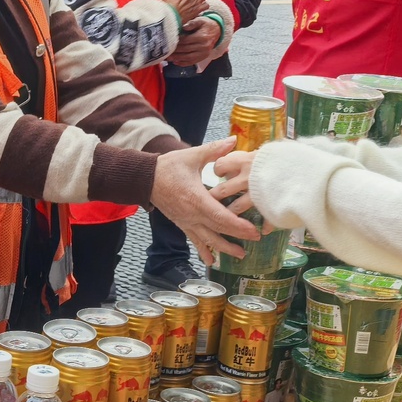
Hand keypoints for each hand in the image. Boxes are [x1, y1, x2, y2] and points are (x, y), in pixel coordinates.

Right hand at [150, 138, 258, 263]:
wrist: (145, 178)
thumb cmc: (168, 167)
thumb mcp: (192, 156)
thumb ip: (214, 150)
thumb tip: (233, 140)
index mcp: (196, 199)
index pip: (221, 217)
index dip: (238, 226)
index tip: (253, 231)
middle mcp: (192, 214)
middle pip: (218, 231)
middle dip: (238, 237)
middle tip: (256, 240)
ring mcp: (186, 221)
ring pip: (207, 239)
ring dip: (224, 248)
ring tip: (240, 255)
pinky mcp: (181, 223)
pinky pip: (194, 239)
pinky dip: (203, 250)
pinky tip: (210, 261)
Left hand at [169, 21, 220, 64]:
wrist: (217, 31)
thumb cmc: (206, 25)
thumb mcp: (200, 20)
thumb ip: (192, 23)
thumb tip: (183, 27)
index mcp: (202, 37)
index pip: (186, 40)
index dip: (177, 42)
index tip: (168, 42)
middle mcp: (203, 46)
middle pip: (186, 50)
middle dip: (175, 51)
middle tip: (165, 51)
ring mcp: (204, 53)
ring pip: (188, 57)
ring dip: (177, 59)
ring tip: (168, 58)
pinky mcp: (203, 57)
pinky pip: (192, 62)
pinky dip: (183, 63)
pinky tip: (176, 62)